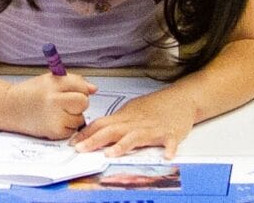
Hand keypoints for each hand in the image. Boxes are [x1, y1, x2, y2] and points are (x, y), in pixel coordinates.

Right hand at [8, 72, 95, 139]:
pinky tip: (54, 120)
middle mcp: (54, 101)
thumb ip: (74, 82)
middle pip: (83, 102)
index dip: (80, 89)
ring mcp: (54, 118)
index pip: (81, 86)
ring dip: (73, 116)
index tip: (73, 90)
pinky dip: (66, 127)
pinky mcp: (54, 132)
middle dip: (79, 103)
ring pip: (79, 118)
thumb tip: (94, 89)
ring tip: (57, 112)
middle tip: (66, 102)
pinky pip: (72, 130)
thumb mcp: (51, 79)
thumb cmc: (32, 92)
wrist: (11, 108)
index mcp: (54, 84)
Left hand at [73, 89, 201, 157]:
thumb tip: (97, 131)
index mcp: (126, 117)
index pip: (102, 124)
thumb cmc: (156, 106)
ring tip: (111, 153)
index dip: (86, 133)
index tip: (72, 143)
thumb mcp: (132, 111)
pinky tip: (167, 156)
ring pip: (136, 136)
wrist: (181, 98)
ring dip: (123, 145)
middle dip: (94, 140)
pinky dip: (169, 148)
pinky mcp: (171, 133)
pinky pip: (170, 141)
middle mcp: (136, 123)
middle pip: (112, 130)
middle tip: (80, 149)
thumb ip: (117, 122)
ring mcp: (153, 128)